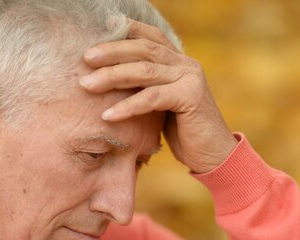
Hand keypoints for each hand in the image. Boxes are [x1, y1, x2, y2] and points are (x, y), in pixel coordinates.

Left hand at [80, 19, 237, 173]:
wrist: (214, 155)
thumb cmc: (184, 133)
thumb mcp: (163, 105)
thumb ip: (147, 88)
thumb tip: (111, 80)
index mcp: (180, 62)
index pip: (152, 37)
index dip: (128, 29)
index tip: (103, 25)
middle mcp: (186, 64)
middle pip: (143, 50)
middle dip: (111, 52)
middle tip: (85, 58)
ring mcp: (190, 78)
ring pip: (144, 71)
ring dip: (112, 77)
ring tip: (87, 85)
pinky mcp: (190, 97)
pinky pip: (152, 98)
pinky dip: (128, 106)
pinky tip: (107, 114)